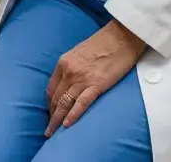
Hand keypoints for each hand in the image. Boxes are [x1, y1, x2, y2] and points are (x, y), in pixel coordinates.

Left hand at [44, 20, 146, 136]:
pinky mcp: (97, 85)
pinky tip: (67, 126)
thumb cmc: (104, 42)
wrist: (122, 36)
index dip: (49, 104)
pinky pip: (81, 104)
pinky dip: (73, 116)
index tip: (50, 113)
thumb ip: (72, 66)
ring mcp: (82, 79)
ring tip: (53, 133)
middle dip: (51, 115)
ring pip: (64, 103)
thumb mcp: (79, 52)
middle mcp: (69, 71)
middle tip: (48, 130)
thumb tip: (70, 80)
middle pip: (55, 98)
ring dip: (57, 120)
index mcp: (63, 63)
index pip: (51, 88)